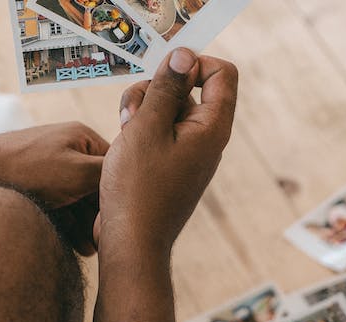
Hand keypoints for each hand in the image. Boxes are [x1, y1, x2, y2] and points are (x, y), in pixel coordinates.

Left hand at [0, 122, 107, 251]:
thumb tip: (137, 183)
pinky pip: (59, 204)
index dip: (120, 196)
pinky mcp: (33, 183)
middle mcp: (67, 148)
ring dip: (84, 225)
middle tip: (103, 242)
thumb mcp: (79, 173)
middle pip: (96, 187)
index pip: (116, 168)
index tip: (120, 222)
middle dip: (100, 216)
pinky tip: (69, 244)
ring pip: (78, 200)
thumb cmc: (26, 170)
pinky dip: (66, 223)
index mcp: (82, 136)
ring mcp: (49, 165)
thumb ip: (111, 176)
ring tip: (87, 249)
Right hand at [93, 48, 237, 321]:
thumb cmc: (138, 189)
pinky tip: (123, 145)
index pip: (222, 72)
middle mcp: (207, 138)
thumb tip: (185, 55)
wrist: (131, 243)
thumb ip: (167, 89)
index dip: (192, 64)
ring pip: (167, 107)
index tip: (162, 78)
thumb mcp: (147, 128)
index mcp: (212, 128)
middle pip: (188, 87)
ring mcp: (188, 151)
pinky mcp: (171, 162)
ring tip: (124, 131)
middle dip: (156, 89)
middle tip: (133, 114)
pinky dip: (140, 129)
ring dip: (142, 109)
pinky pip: (159, 130)